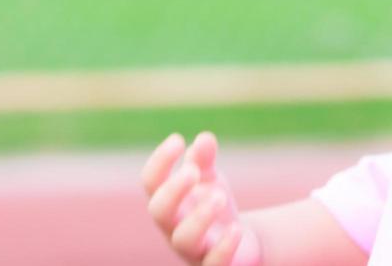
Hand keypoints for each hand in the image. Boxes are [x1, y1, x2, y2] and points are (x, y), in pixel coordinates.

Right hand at [142, 130, 263, 265]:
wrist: (241, 240)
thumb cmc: (213, 205)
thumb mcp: (210, 179)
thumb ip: (204, 160)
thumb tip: (204, 138)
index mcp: (168, 201)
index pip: (151, 182)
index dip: (160, 161)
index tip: (177, 139)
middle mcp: (174, 227)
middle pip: (159, 211)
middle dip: (173, 190)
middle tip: (192, 171)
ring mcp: (193, 250)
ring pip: (183, 239)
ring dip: (200, 217)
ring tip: (220, 196)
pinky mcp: (214, 265)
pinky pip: (213, 263)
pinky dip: (224, 248)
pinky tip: (237, 229)